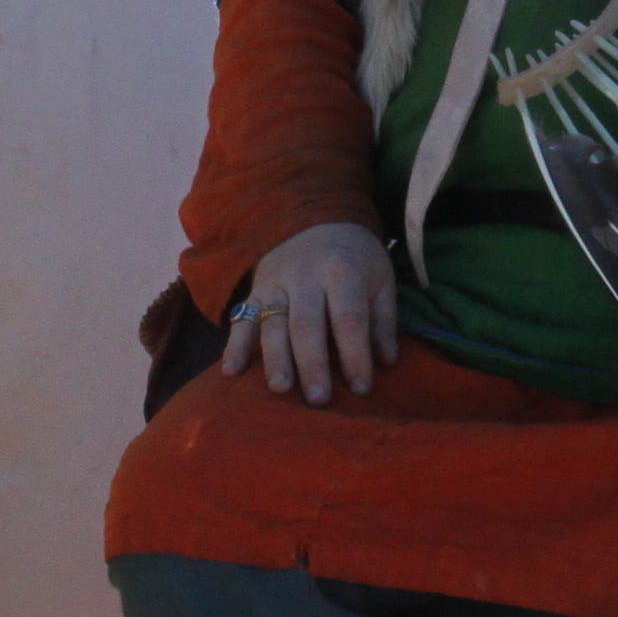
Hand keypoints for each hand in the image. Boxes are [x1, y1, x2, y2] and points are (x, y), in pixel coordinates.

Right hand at [222, 221, 398, 404]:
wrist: (315, 217)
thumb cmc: (354, 258)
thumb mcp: (379, 277)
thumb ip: (383, 319)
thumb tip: (387, 361)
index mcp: (342, 271)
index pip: (348, 317)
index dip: (355, 354)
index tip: (362, 388)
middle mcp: (305, 276)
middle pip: (307, 324)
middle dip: (312, 363)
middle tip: (319, 399)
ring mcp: (276, 283)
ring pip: (273, 324)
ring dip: (275, 358)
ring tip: (280, 389)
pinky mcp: (254, 290)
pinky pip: (243, 319)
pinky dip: (234, 346)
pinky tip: (230, 372)